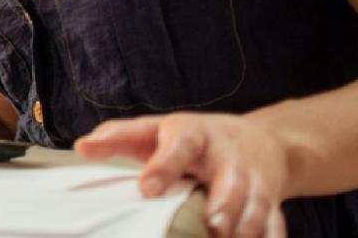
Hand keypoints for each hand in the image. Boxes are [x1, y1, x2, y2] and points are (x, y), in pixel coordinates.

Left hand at [74, 113, 293, 237]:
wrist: (258, 141)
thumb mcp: (156, 130)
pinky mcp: (272, 201)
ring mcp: (254, 180)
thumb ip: (119, 138)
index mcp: (193, 135)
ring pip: (257, 206)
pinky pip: (276, 223)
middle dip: (223, 204)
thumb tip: (81, 147)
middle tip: (211, 225)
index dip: (163, 166)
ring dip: (247, 228)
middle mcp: (228, 158)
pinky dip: (270, 237)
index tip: (147, 188)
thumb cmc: (192, 139)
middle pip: (230, 181)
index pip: (179, 147)